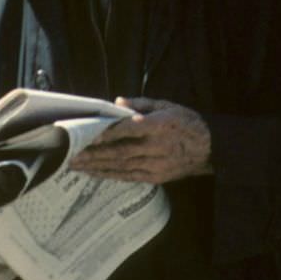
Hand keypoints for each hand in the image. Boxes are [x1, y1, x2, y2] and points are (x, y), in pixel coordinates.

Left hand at [70, 97, 211, 184]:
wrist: (210, 148)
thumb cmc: (185, 122)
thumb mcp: (166, 105)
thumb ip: (140, 103)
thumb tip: (116, 102)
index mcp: (160, 125)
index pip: (129, 129)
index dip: (107, 133)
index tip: (87, 134)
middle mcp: (157, 147)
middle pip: (120, 151)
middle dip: (93, 153)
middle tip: (70, 153)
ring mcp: (157, 165)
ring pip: (121, 167)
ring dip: (96, 166)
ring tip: (74, 164)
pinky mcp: (156, 177)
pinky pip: (128, 176)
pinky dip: (109, 175)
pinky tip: (93, 172)